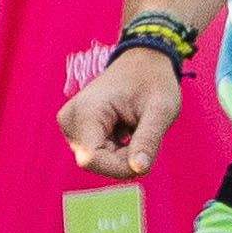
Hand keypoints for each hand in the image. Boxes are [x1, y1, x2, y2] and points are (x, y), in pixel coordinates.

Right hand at [60, 45, 181, 178]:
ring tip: (136, 127)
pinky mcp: (77, 130)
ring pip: (97, 160)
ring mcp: (70, 126)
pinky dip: (118, 148)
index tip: (146, 156)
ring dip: (123, 153)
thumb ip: (149, 140)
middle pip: (95, 162)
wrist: (144, 63)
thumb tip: (138, 170)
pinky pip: (98, 153)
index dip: (121, 167)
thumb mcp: (162, 110)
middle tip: (144, 133)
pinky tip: (127, 128)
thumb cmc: (155, 82)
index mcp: (85, 112)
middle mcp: (69, 120)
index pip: (92, 160)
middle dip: (125, 158)